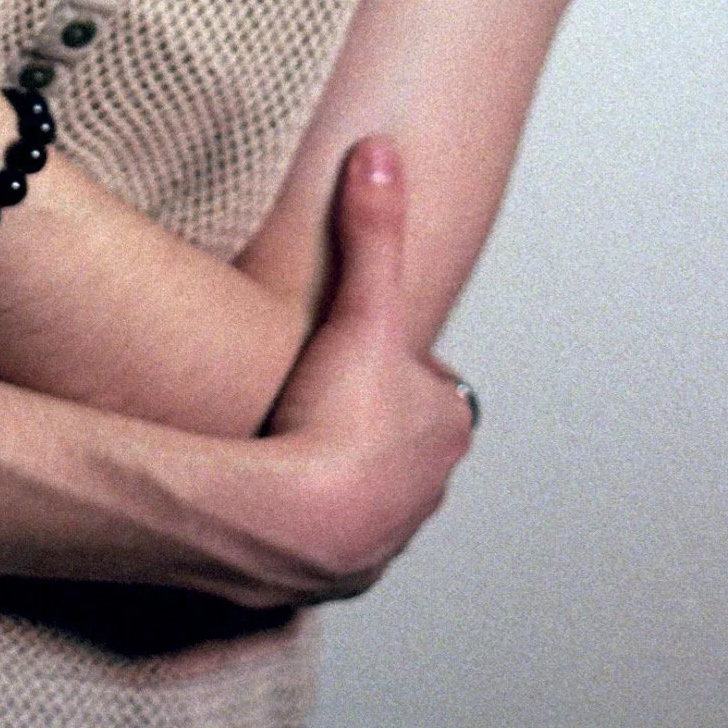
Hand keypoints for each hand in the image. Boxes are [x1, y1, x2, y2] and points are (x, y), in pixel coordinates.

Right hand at [262, 138, 475, 595]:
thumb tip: (379, 154)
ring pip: (373, 494)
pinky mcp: (347, 573)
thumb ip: (370, 231)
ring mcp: (392, 536)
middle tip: (320, 404)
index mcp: (448, 426)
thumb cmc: (335, 421)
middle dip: (370, 426)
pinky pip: (337, 540)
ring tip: (295, 452)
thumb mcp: (359, 309)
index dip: (390, 370)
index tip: (350, 360)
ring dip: (342, 476)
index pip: (429, 388)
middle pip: (404, 443)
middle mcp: (431, 487)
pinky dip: (316, 522)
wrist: (293, 521)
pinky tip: (280, 502)